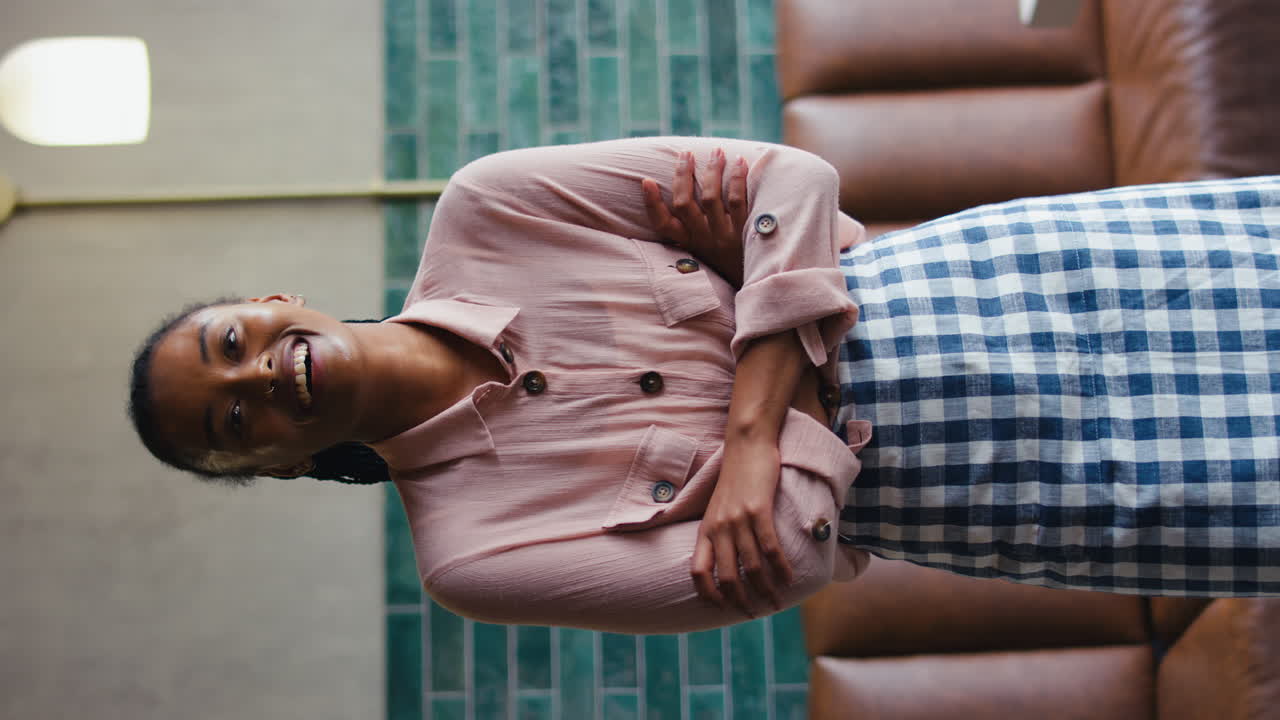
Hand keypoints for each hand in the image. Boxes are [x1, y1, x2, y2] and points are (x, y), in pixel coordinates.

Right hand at [642, 148, 748, 286]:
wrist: (761, 280)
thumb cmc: (730, 259)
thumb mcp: (706, 249)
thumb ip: (695, 228)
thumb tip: (683, 192)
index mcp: (689, 243)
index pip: (662, 225)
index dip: (652, 203)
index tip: (646, 181)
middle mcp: (703, 240)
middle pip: (684, 204)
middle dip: (683, 175)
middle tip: (685, 153)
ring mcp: (724, 236)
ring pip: (710, 198)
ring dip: (712, 170)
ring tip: (716, 152)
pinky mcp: (746, 231)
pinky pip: (738, 200)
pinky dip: (737, 178)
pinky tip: (740, 162)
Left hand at [691, 433, 793, 616]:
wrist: (746, 445)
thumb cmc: (736, 477)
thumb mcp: (718, 507)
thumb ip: (719, 531)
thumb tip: (728, 558)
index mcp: (705, 529)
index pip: (698, 572)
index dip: (708, 595)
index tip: (722, 608)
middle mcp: (718, 528)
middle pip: (727, 577)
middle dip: (741, 601)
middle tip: (755, 613)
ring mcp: (738, 520)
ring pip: (751, 567)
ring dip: (765, 590)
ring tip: (776, 602)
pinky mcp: (758, 510)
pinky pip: (770, 548)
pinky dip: (780, 568)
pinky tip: (789, 579)